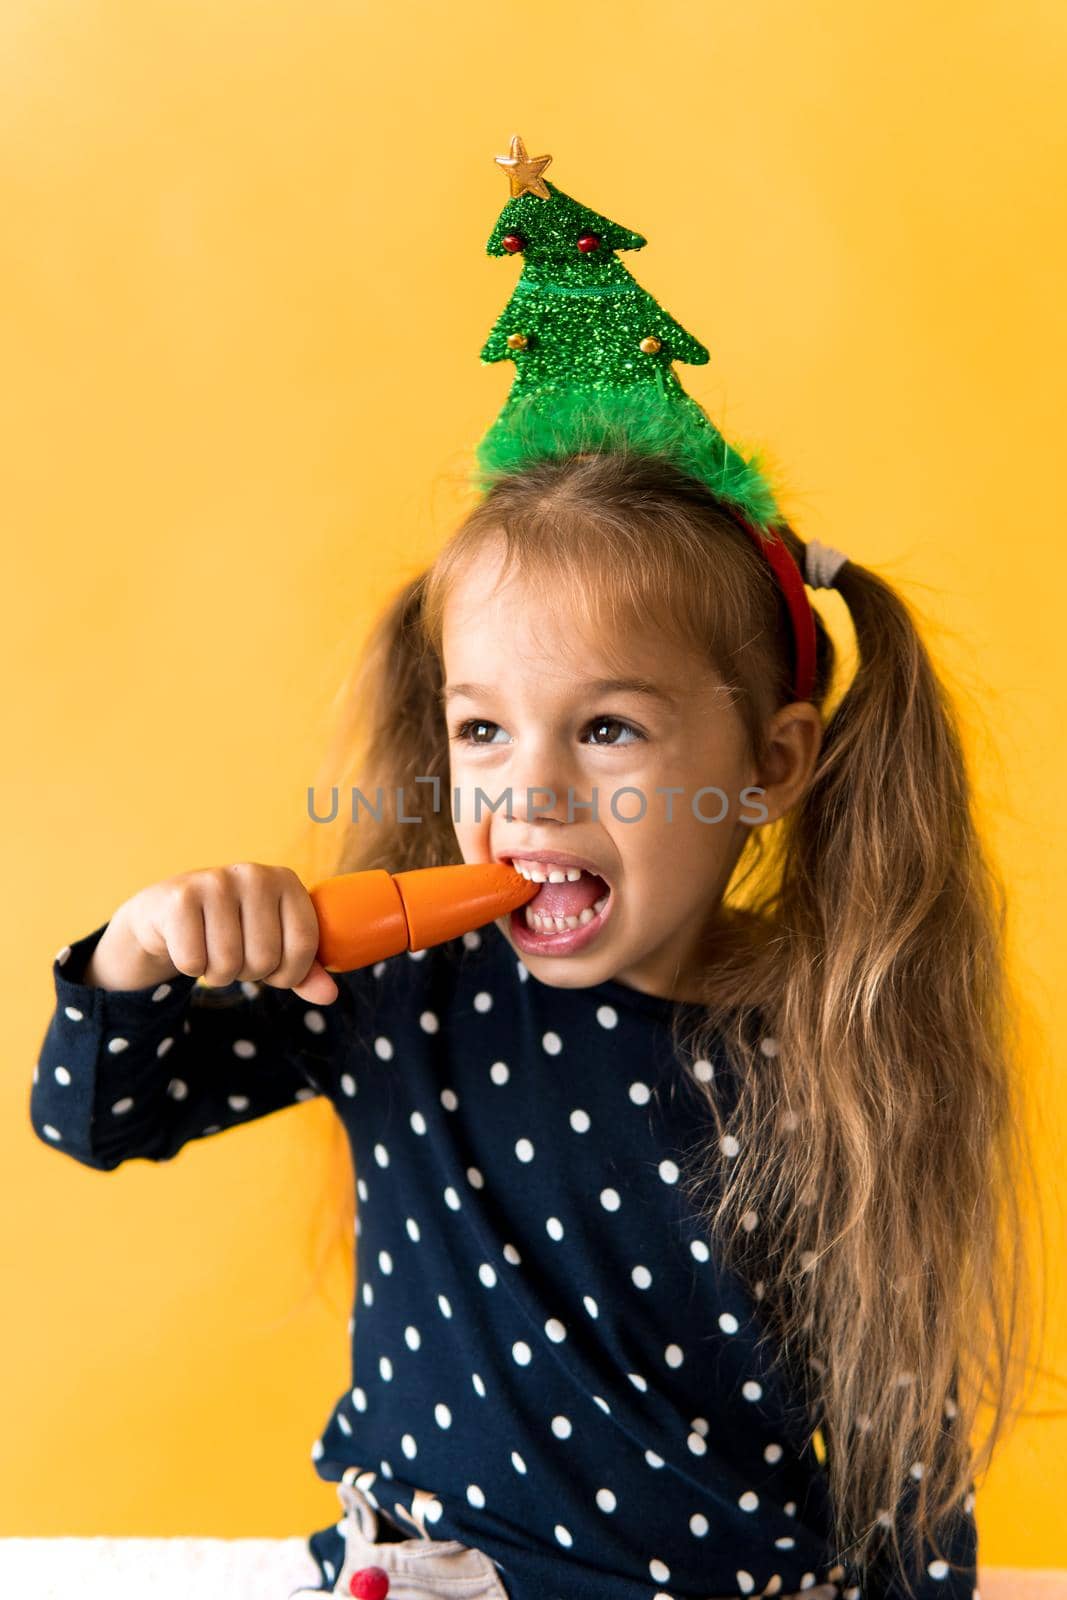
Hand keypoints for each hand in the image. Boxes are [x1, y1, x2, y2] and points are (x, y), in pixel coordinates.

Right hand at [84, 863, 339, 1004]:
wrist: (167, 912)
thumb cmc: (232, 929)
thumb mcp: (274, 944)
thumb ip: (304, 970)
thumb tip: (329, 996)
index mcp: (287, 881)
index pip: (304, 945)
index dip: (290, 973)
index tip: (275, 970)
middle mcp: (255, 874)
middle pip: (265, 958)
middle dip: (249, 972)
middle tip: (235, 953)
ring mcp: (216, 882)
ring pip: (229, 963)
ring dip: (219, 973)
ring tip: (212, 949)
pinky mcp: (180, 898)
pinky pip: (194, 962)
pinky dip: (191, 967)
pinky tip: (189, 943)